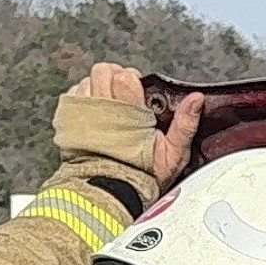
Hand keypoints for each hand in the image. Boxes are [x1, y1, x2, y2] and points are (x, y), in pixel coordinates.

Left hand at [67, 62, 205, 186]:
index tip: (137, 90)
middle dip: (114, 78)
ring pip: (87, 81)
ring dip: (98, 88)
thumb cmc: (143, 175)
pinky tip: (94, 113)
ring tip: (108, 105)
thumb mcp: (174, 153)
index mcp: (130, 112)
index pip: (125, 76)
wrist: (112, 193)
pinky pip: (73, 96)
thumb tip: (196, 100)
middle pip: (103, 71)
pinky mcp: (69, 121)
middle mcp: (103, 109)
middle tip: (123, 95)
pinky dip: (83, 99)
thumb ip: (186, 124)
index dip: (132, 79)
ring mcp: (83, 114)